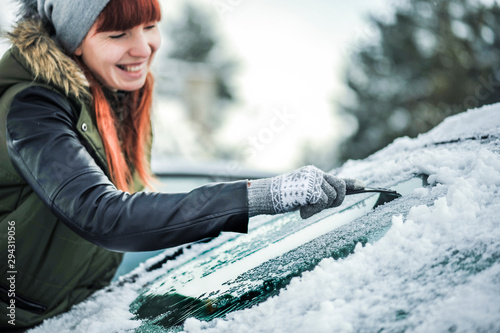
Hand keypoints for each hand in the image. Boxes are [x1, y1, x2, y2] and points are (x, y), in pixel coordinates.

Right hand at [248, 166, 362, 218]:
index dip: (351, 183)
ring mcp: (313, 179)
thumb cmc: (279, 198)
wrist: (264, 196)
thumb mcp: (301, 193)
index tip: (364, 186)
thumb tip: (332, 199)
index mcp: (313, 173)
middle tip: (317, 208)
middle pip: (340, 188)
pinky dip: (313, 211)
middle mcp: (315, 173)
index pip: (336, 178)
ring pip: (331, 198)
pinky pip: (323, 203)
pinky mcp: (311, 188)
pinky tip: (301, 211)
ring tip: (303, 208)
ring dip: (319, 208)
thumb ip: (316, 193)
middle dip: (336, 201)